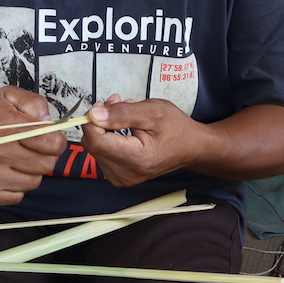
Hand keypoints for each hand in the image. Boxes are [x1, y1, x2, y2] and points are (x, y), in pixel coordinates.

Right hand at [0, 86, 65, 205]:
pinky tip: (2, 173)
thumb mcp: (3, 97)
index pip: (53, 144)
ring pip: (33, 182)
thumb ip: (32, 102)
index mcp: (8, 127)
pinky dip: (14, 187)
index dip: (55, 142)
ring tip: (12, 161)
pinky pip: (16, 197)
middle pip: (46, 166)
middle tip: (29, 151)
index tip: (48, 141)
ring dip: (28, 172)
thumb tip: (50, 122)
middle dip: (42, 157)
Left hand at [80, 95, 207, 186]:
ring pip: (94, 148)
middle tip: (118, 103)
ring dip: (104, 128)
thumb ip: (122, 113)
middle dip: (100, 121)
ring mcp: (122, 179)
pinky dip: (107, 138)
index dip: (94, 120)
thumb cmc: (176, 128)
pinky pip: (101, 154)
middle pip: (93, 145)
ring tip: (125, 115)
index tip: (106, 105)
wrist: (191, 147)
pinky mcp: (120, 178)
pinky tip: (122, 129)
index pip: (96, 141)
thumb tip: (94, 115)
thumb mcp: (153, 111)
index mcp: (137, 158)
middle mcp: (127, 174)